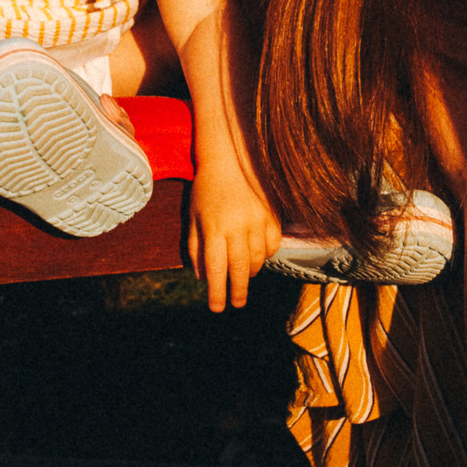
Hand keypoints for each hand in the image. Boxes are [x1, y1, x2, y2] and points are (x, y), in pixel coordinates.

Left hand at [185, 157, 282, 312]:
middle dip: (237, 291)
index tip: (217, 307)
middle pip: (240, 269)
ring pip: (258, 260)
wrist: (231, 158)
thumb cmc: (207, 190)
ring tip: (243, 276)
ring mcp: (258, 221)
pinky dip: (265, 256)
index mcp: (214, 228)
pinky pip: (272, 246)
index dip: (217, 291)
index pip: (216, 268)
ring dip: (250, 273)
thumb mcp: (194, 217)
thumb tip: (202, 278)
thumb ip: (196, 248)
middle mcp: (237, 227)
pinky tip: (257, 255)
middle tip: (236, 304)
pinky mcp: (272, 216)